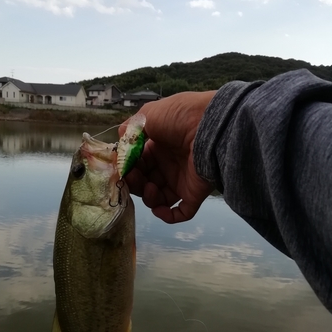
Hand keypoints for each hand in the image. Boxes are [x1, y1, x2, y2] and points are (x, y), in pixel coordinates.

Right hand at [118, 91, 215, 223]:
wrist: (209, 125)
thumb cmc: (179, 117)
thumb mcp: (149, 115)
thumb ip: (131, 128)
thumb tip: (121, 141)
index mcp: (159, 146)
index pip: (138, 163)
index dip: (128, 167)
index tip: (122, 168)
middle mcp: (169, 164)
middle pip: (146, 181)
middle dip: (135, 182)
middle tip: (133, 177)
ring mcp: (182, 180)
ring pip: (159, 198)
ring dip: (148, 198)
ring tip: (150, 188)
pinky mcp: (194, 194)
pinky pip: (181, 212)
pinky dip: (168, 216)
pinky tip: (159, 209)